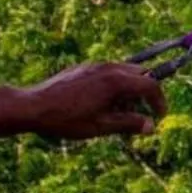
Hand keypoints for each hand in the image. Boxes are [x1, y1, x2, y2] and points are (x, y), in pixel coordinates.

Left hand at [18, 63, 167, 140]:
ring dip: (130, 89)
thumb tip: (151, 127)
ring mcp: (95, 65)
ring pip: (125, 72)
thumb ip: (128, 124)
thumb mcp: (100, 126)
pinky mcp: (84, 67)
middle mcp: (109, 68)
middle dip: (145, 93)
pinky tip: (100, 104)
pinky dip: (114, 85)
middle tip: (139, 114)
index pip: (151, 85)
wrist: (32, 106)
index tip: (159, 117)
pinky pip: (109, 72)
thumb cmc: (65, 119)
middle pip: (141, 74)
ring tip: (117, 111)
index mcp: (116, 81)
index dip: (159, 102)